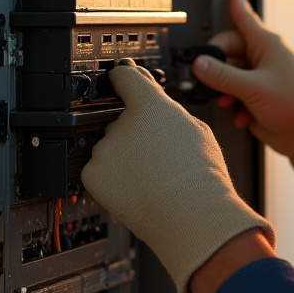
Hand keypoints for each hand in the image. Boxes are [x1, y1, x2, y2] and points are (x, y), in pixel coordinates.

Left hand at [80, 59, 273, 292]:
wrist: (190, 217)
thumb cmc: (200, 177)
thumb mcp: (197, 129)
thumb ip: (169, 112)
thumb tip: (157, 109)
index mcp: (149, 105)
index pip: (125, 76)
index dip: (125, 77)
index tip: (121, 78)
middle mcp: (121, 123)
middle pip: (121, 119)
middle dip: (134, 132)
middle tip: (158, 154)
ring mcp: (104, 150)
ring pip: (112, 147)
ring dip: (125, 157)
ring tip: (153, 176)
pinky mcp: (93, 175)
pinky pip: (101, 171)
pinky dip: (113, 179)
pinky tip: (138, 187)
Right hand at [192, 0, 293, 201]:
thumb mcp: (252, 86)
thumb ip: (222, 75)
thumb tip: (200, 64)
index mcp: (267, 45)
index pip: (245, 19)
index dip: (237, 5)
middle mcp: (264, 60)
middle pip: (229, 54)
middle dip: (217, 69)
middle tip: (208, 79)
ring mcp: (263, 80)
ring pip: (231, 79)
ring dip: (226, 92)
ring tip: (229, 102)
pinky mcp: (261, 100)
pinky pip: (239, 98)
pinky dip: (236, 107)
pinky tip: (242, 116)